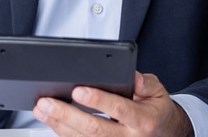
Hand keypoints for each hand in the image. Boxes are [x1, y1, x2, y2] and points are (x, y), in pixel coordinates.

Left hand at [33, 71, 193, 136]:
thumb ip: (144, 83)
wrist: (164, 135)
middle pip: (93, 129)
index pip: (118, 108)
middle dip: (67, 115)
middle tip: (47, 103)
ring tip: (43, 110)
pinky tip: (52, 122)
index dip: (97, 100)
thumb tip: (132, 76)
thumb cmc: (156, 111)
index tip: (78, 91)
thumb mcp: (158, 92)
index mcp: (143, 120)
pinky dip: (65, 134)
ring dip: (59, 125)